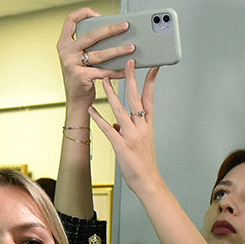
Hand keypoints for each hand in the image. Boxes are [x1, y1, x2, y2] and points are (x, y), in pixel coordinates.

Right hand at [58, 7, 133, 108]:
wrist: (77, 101)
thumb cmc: (82, 78)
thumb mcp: (81, 58)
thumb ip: (89, 46)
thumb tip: (114, 33)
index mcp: (64, 44)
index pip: (70, 20)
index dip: (83, 13)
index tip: (98, 14)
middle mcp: (65, 52)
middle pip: (91, 36)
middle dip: (111, 29)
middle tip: (125, 26)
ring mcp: (71, 64)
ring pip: (99, 54)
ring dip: (118, 50)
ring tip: (132, 47)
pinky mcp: (81, 77)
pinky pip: (103, 71)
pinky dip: (117, 70)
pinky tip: (127, 68)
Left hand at [92, 62, 162, 185]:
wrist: (148, 181)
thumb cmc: (144, 163)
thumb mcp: (141, 142)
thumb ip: (128, 129)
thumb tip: (115, 123)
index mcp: (147, 125)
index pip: (150, 98)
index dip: (151, 82)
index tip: (152, 67)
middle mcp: (141, 127)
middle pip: (136, 98)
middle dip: (131, 78)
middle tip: (128, 62)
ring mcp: (131, 135)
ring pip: (120, 109)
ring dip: (111, 93)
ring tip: (103, 79)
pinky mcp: (121, 145)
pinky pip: (108, 128)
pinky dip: (99, 118)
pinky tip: (91, 109)